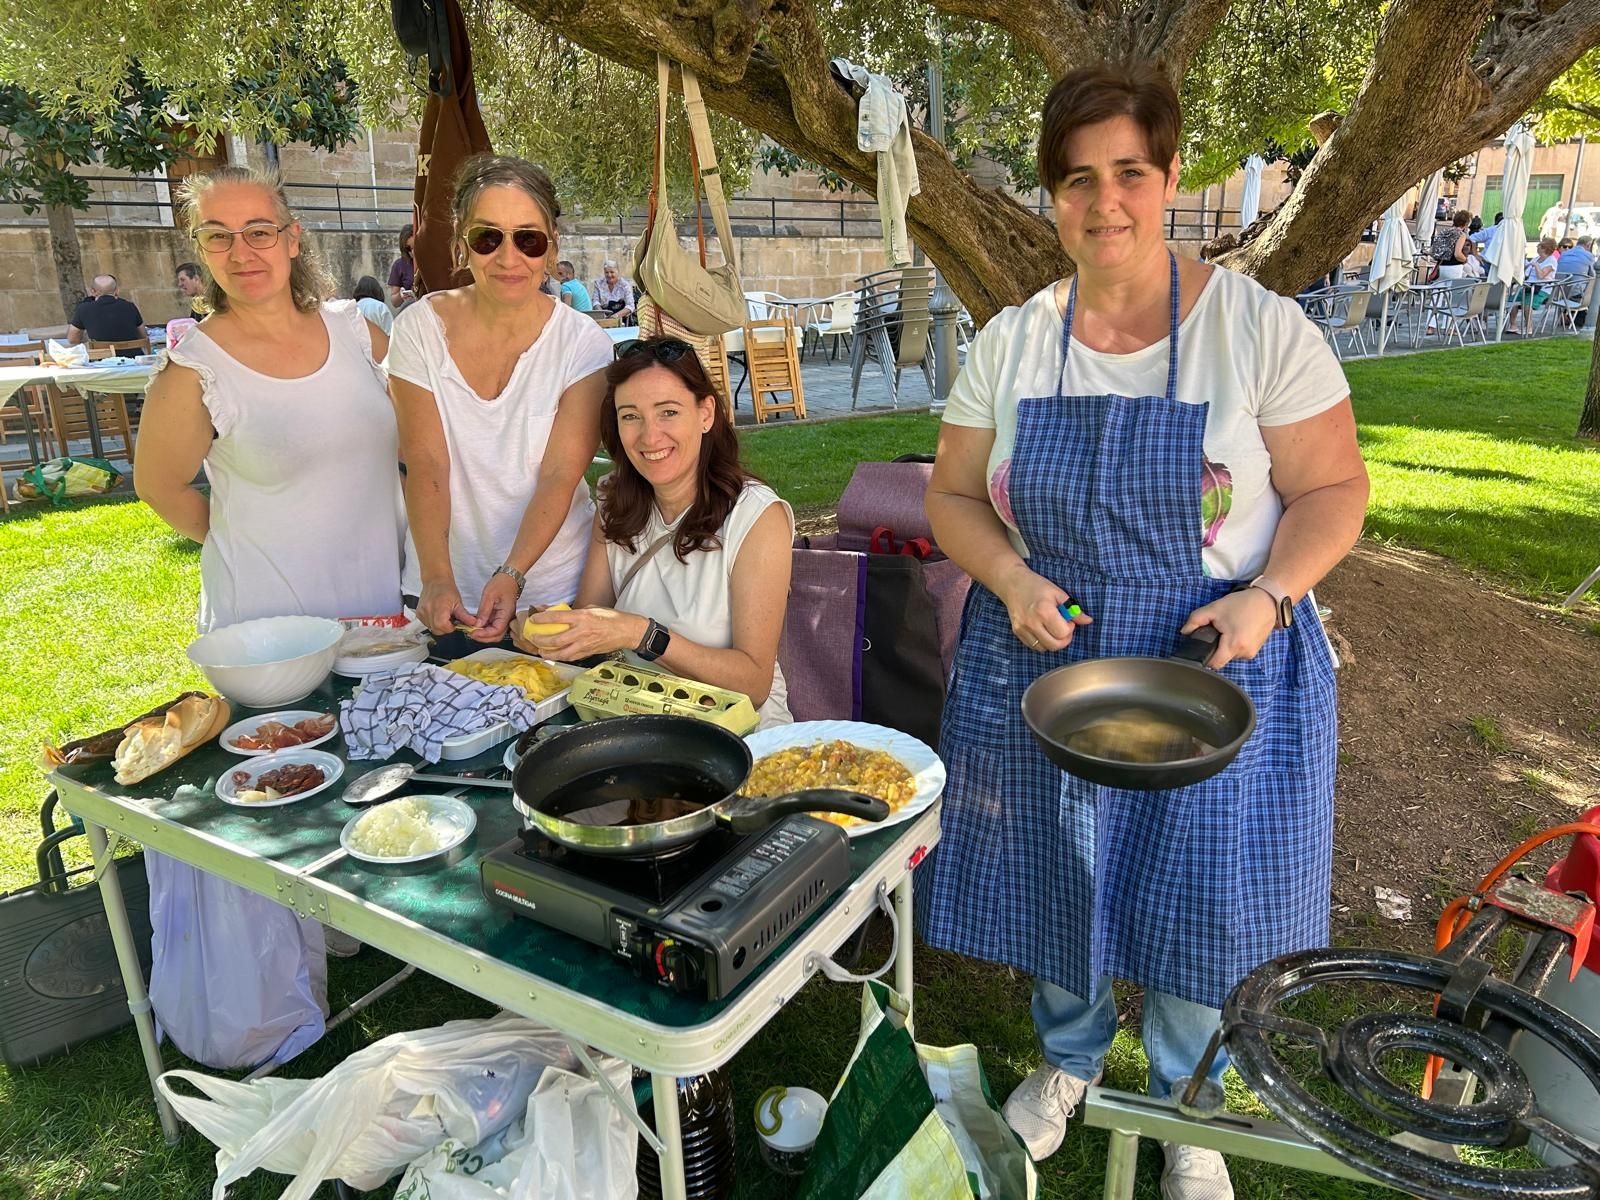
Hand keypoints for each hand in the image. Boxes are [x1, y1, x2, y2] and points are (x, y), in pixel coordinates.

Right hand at [417, 579, 472, 635]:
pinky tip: (438, 615)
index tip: (454, 624)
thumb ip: (465, 616)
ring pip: (432, 628)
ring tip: (444, 616)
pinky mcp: (418, 614)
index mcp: (439, 608)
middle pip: (437, 630)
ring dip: (439, 626)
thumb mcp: (458, 603)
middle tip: (451, 619)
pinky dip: (433, 623)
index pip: (442, 627)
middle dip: (445, 628)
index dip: (450, 628)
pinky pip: (427, 624)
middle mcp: (428, 611)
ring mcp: (422, 612)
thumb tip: (473, 624)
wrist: (435, 580)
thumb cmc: (446, 589)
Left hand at [471, 573, 522, 641]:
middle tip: (471, 634)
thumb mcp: (489, 595)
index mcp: (506, 613)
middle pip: (497, 635)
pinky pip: (493, 626)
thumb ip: (484, 611)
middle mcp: (507, 618)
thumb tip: (478, 625)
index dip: (485, 634)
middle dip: (484, 637)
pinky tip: (476, 626)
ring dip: (484, 634)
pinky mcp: (500, 616)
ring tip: (472, 630)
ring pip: (495, 632)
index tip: (473, 633)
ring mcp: (504, 618)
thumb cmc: (501, 584)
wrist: (509, 577)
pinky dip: (485, 628)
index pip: (497, 630)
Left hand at [517, 606, 646, 661]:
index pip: (557, 617)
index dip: (542, 618)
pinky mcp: (588, 653)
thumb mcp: (590, 608)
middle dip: (541, 639)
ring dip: (548, 653)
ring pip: (562, 652)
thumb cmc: (610, 617)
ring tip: (540, 651)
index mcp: (582, 617)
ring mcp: (585, 644)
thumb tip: (551, 610)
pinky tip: (555, 655)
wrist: (627, 631)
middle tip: (532, 638)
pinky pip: (571, 657)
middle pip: (556, 639)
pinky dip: (561, 657)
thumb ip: (571, 611)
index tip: (533, 618)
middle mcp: (582, 631)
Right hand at [994, 563, 1091, 652]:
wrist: (1012, 583)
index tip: (1068, 620)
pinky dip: (1042, 642)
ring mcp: (1023, 628)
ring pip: (1044, 648)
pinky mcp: (1017, 632)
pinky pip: (1033, 646)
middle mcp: (1032, 622)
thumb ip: (1074, 609)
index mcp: (1044, 611)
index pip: (1063, 633)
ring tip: (1052, 628)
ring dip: (1052, 642)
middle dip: (1063, 639)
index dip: (1070, 628)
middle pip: (1054, 645)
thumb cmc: (1037, 585)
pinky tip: (1043, 630)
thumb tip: (1088, 621)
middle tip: (1063, 627)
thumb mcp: (1058, 593)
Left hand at [1181, 588, 1278, 669]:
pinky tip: (1237, 630)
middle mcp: (1244, 654)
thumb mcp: (1214, 608)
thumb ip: (1195, 620)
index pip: (1214, 664)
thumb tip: (1184, 632)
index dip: (1204, 658)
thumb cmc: (1242, 604)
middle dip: (1216, 647)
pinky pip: (1238, 651)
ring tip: (1229, 628)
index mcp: (1234, 646)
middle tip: (1217, 630)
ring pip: (1230, 655)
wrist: (1267, 600)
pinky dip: (1234, 643)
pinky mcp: (1255, 650)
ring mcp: (1251, 653)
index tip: (1200, 648)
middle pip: (1221, 659)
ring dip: (1226, 645)